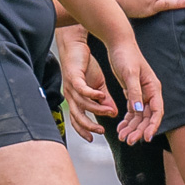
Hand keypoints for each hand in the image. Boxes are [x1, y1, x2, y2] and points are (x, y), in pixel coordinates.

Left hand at [56, 26, 111, 141]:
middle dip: (89, 125)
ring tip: (109, 112)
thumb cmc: (85, 65)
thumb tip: (113, 113)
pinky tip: (102, 95)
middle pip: (78, 116)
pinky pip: (82, 89)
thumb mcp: (99, 85)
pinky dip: (92, 94)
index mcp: (76, 99)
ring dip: (96, 109)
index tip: (93, 138)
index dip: (84, 130)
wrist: (75, 46)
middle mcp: (71, 95)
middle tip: (101, 131)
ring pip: (82, 103)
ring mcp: (71, 87)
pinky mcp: (73, 76)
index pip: (78, 119)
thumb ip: (106, 100)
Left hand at [102, 36, 163, 143]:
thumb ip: (134, 92)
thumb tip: (138, 110)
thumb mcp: (130, 74)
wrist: (118, 43)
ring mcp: (141, 93)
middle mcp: (150, 92)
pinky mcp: (132, 92)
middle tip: (129, 141)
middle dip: (139, 130)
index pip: (156, 111)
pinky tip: (120, 127)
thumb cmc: (126, 56)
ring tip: (122, 137)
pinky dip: (127, 120)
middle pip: (147, 117)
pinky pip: (132, 110)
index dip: (153, 126)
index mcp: (153, 88)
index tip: (147, 138)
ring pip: (139, 116)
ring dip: (132, 127)